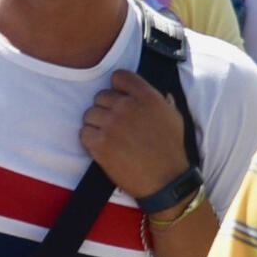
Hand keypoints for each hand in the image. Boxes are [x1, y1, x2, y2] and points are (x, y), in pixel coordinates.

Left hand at [80, 68, 189, 203]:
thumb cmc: (170, 149)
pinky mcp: (100, 143)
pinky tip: (103, 147)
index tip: (119, 99)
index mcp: (147, 96)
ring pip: (89, 114)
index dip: (117, 88)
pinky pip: (84, 133)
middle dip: (105, 109)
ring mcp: (112, 124)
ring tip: (110, 137)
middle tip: (116, 125)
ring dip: (96, 125)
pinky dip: (90, 140)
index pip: (118, 76)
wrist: (166, 180)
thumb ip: (155, 99)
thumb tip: (140, 91)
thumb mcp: (172, 115)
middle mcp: (128, 106)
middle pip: (100, 96)